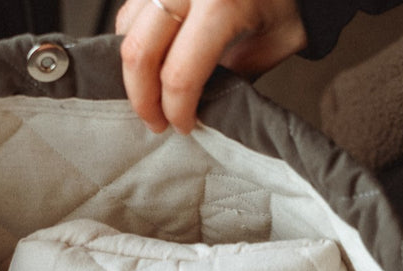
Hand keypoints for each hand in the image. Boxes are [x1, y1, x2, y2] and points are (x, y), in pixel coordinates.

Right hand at [115, 0, 306, 132]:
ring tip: (153, 91)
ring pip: (127, 28)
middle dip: (143, 99)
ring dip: (135, 69)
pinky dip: (136, 39)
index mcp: (223, 3)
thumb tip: (202, 105)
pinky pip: (132, 9)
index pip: (179, 76)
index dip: (176, 112)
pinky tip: (154, 59)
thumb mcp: (276, 44)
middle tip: (156, 121)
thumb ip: (236, 75)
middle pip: (139, 52)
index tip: (183, 127)